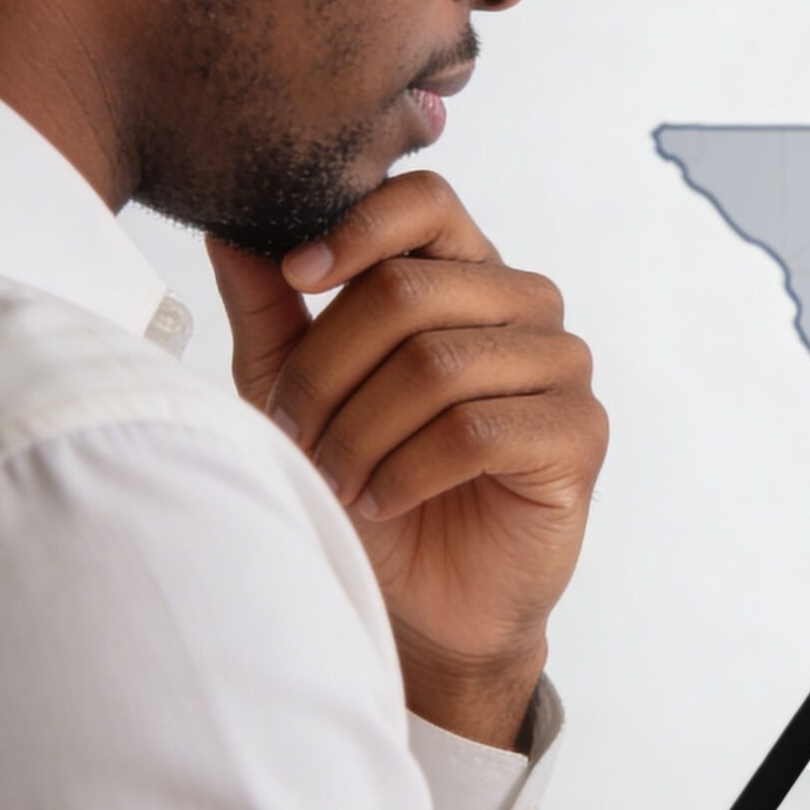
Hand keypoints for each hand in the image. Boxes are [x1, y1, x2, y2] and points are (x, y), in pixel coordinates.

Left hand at [207, 171, 606, 748]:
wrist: (421, 607)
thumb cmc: (366, 487)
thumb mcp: (298, 393)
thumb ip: (273, 312)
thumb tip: (228, 231)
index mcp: (464, 273)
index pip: (426, 201)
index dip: (355, 228)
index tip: (293, 276)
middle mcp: (524, 305)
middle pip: (408, 291)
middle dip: (326, 369)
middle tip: (291, 432)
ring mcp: (561, 366)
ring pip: (437, 363)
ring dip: (360, 430)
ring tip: (336, 478)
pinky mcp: (580, 434)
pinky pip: (478, 429)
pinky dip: (408, 470)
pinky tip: (382, 501)